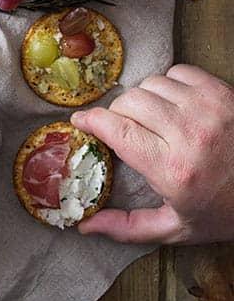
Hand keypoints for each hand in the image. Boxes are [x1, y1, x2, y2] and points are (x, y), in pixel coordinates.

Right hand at [71, 65, 233, 244]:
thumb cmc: (225, 211)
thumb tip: (85, 226)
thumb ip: (128, 227)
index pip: (116, 130)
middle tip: (123, 127)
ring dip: (144, 98)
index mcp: (173, 170)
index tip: (80, 122)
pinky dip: (169, 85)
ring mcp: (207, 108)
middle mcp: (188, 134)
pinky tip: (176, 105)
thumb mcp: (177, 228)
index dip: (91, 121)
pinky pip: (177, 72)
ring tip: (152, 117)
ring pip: (151, 83)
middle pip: (129, 101)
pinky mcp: (221, 92)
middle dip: (117, 112)